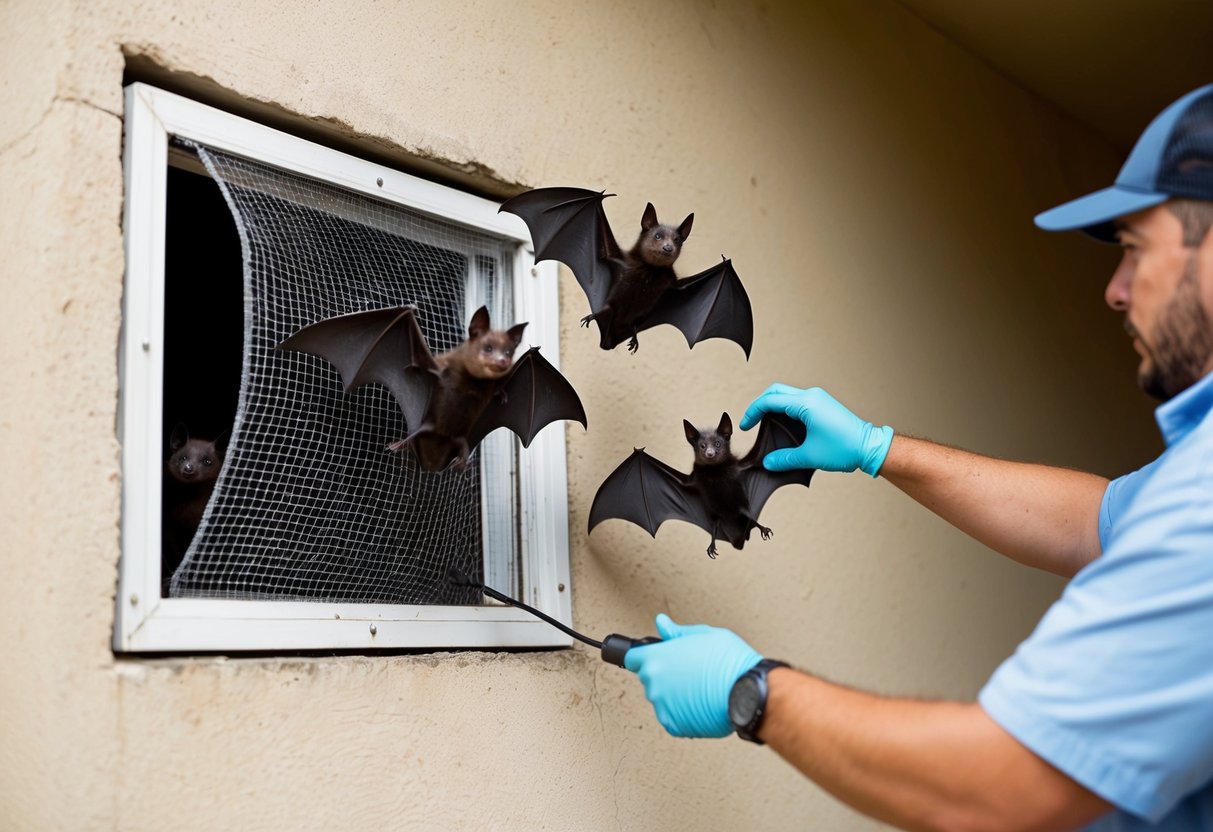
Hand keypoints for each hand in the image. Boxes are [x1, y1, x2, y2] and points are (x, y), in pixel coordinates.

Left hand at [624, 614, 762, 737]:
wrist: (749, 692)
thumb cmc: (730, 661)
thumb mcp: (705, 635)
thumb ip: (677, 632)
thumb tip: (662, 623)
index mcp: (657, 659)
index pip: (632, 658)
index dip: (642, 656)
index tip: (649, 658)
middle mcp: (655, 685)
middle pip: (650, 678)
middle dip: (665, 674)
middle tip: (691, 671)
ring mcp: (663, 708)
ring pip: (662, 698)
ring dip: (675, 694)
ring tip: (701, 687)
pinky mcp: (674, 726)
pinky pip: (672, 716)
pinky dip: (683, 712)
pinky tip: (702, 702)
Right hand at [739, 383, 893, 476]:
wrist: (870, 447)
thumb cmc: (845, 448)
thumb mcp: (810, 456)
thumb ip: (785, 459)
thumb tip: (768, 462)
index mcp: (806, 403)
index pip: (770, 400)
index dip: (753, 413)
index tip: (746, 426)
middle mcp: (811, 396)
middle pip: (776, 391)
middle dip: (760, 405)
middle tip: (752, 422)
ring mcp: (818, 399)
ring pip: (786, 395)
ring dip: (773, 407)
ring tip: (765, 425)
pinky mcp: (822, 405)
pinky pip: (797, 402)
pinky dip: (785, 410)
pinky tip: (783, 426)